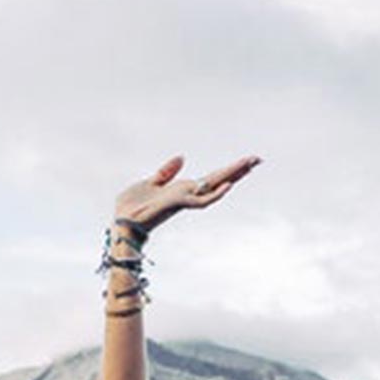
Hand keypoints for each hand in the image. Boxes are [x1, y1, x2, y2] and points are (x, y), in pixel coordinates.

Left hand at [114, 154, 260, 231]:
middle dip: (237, 170)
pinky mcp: (178, 204)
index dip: (227, 170)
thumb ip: (166, 172)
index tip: (245, 161)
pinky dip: (215, 195)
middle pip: (218, 180)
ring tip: (250, 165)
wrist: (121, 223)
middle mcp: (188, 194)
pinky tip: (228, 186)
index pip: (210, 178)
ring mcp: (185, 200)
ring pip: (214, 187)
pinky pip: (202, 201)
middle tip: (258, 159)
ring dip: (232, 176)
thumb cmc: (132, 207)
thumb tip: (182, 157)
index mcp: (182, 189)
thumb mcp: (150, 183)